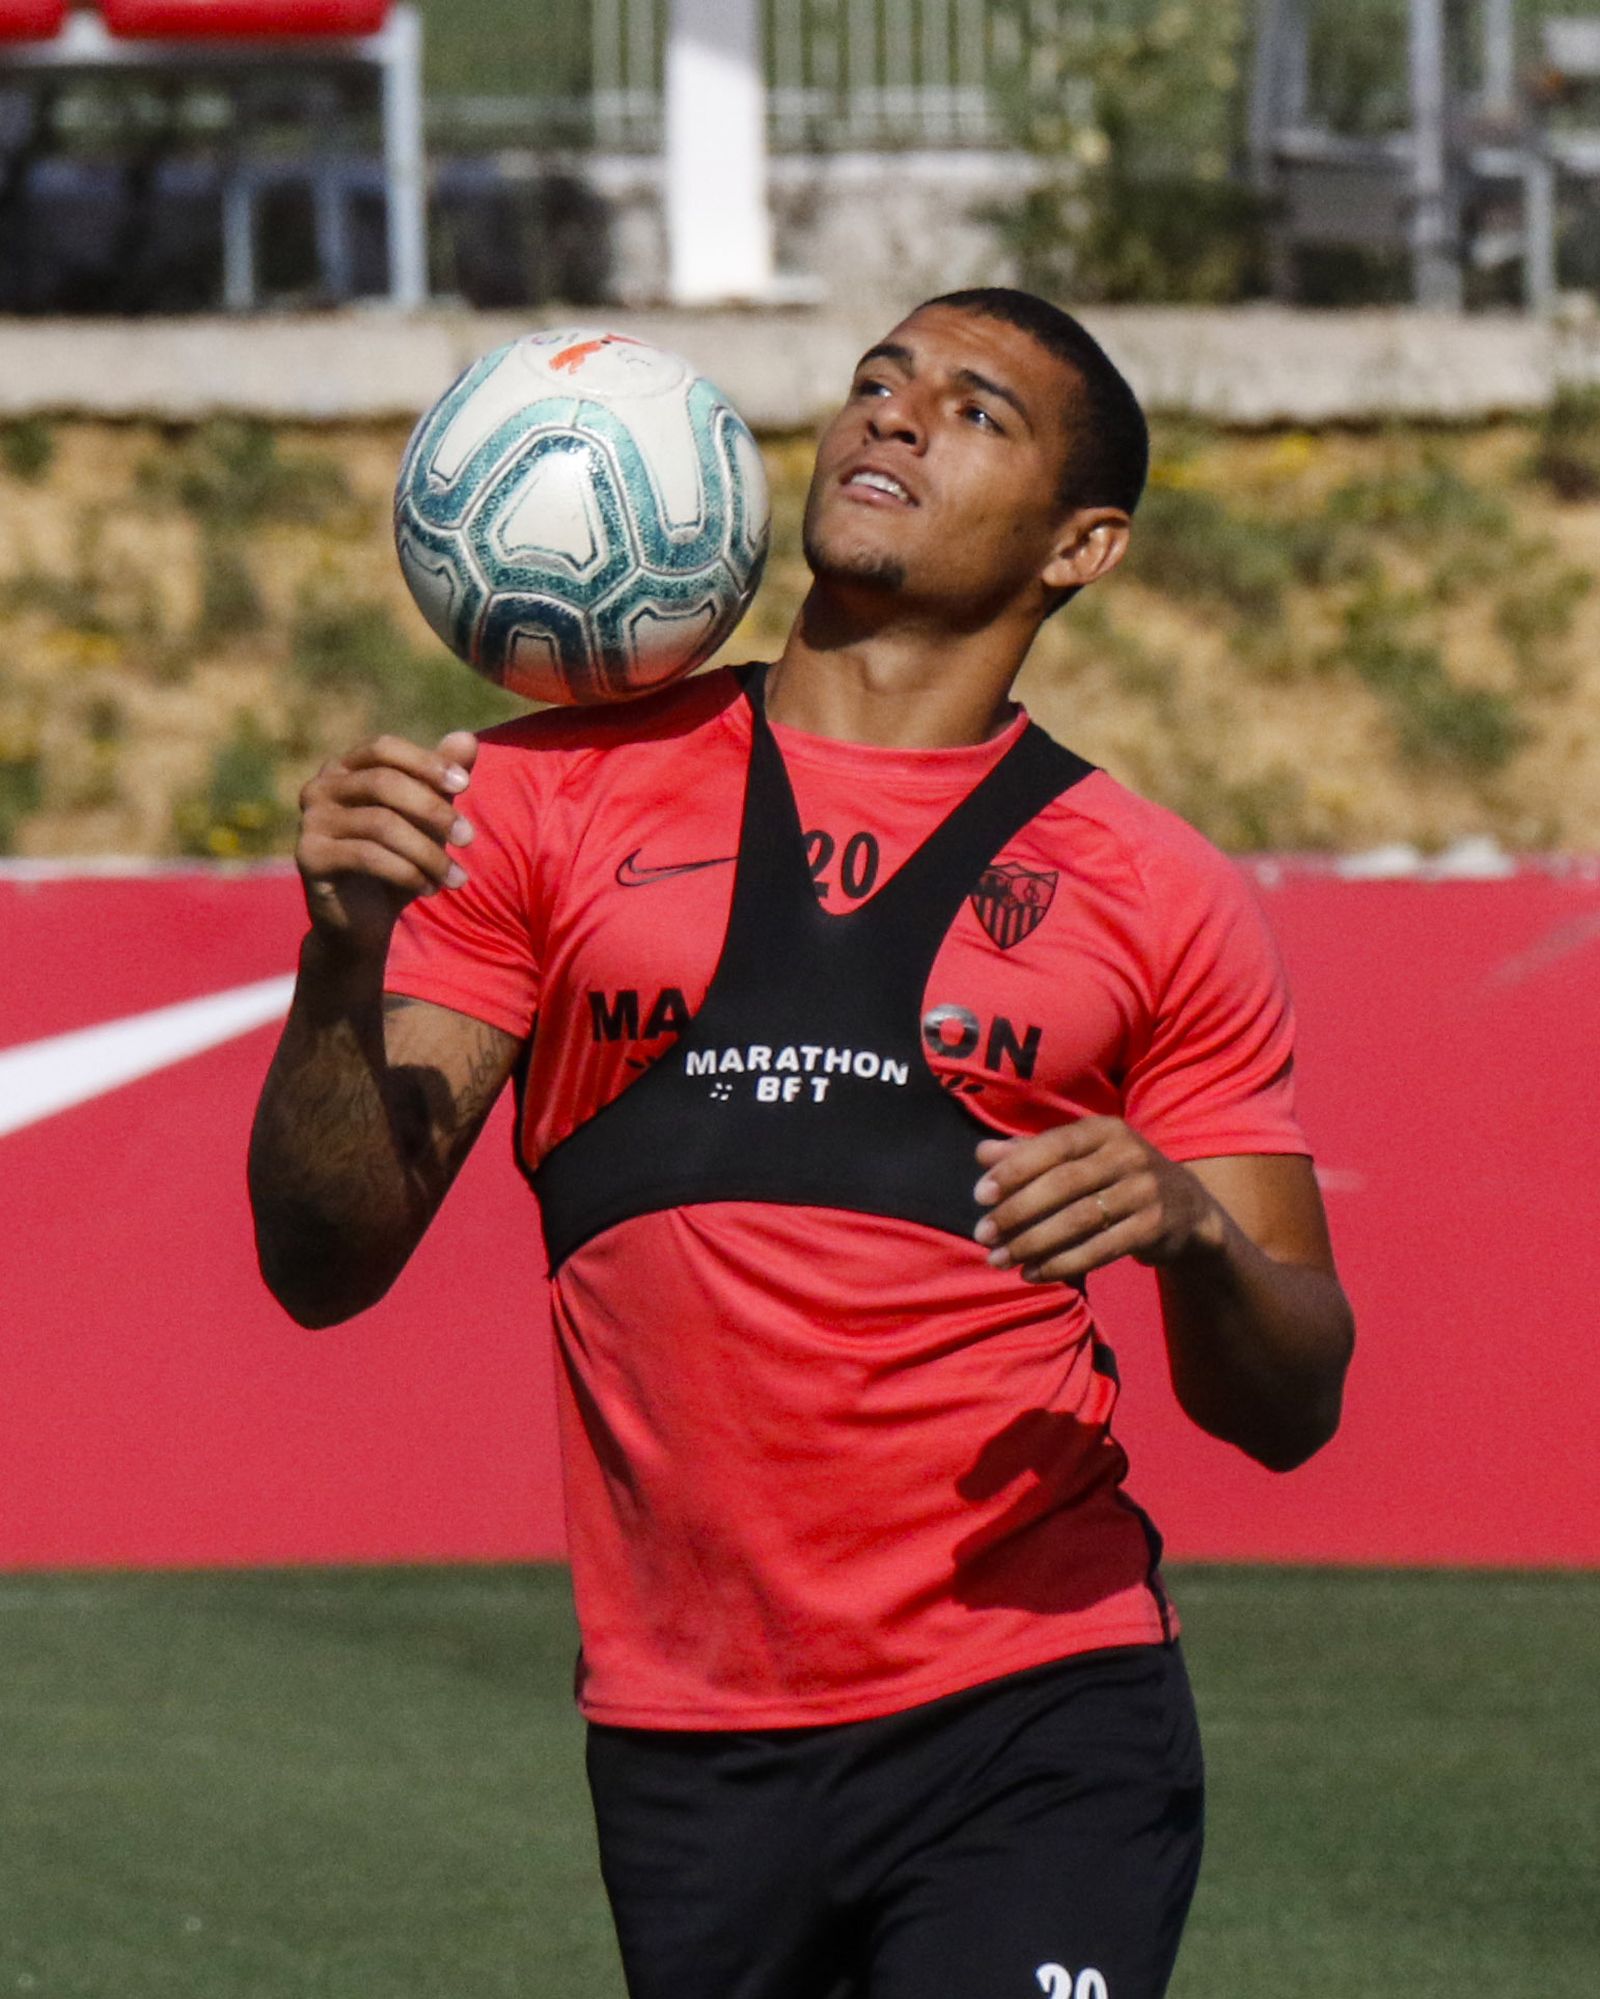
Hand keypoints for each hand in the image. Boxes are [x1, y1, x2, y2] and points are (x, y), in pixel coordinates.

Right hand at [296, 730, 477, 960]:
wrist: (362, 922)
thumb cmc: (397, 861)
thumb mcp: (426, 821)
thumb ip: (441, 781)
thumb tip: (466, 738)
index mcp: (345, 769)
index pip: (383, 748)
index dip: (424, 761)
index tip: (465, 785)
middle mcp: (320, 788)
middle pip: (383, 783)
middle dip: (434, 810)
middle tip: (469, 838)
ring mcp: (310, 821)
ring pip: (381, 824)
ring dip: (428, 852)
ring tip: (456, 878)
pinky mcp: (309, 857)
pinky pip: (367, 856)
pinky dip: (407, 872)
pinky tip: (429, 889)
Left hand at [972, 1117, 1226, 1283]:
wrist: (1186, 1208)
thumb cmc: (1115, 1176)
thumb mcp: (1080, 1157)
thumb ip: (1031, 1153)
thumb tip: (982, 1154)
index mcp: (1104, 1130)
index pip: (1053, 1146)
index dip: (1015, 1169)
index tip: (980, 1195)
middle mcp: (1128, 1155)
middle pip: (1063, 1184)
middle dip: (1018, 1211)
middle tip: (983, 1234)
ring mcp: (1145, 1191)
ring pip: (1079, 1220)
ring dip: (1033, 1243)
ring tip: (1000, 1259)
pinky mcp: (1153, 1228)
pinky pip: (1100, 1249)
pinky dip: (1062, 1263)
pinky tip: (1033, 1273)